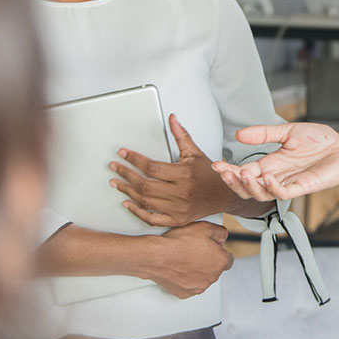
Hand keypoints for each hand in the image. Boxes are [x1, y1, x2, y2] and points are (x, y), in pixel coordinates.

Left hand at [110, 114, 238, 226]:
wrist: (224, 195)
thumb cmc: (209, 174)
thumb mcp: (195, 153)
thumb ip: (181, 136)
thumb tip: (172, 119)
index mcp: (184, 174)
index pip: (152, 167)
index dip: (134, 159)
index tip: (123, 153)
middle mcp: (181, 193)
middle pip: (145, 184)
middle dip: (126, 174)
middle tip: (115, 167)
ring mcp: (178, 208)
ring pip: (145, 201)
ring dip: (127, 191)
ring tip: (116, 182)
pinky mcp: (177, 219)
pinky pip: (152, 219)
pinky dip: (138, 212)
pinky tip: (128, 203)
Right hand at [144, 221, 232, 298]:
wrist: (157, 256)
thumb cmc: (179, 242)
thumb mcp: (205, 227)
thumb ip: (220, 233)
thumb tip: (222, 237)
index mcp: (221, 262)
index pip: (228, 259)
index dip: (218, 252)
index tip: (211, 249)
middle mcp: (212, 277)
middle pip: (214, 269)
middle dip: (207, 261)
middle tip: (194, 251)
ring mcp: (198, 287)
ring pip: (201, 279)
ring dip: (196, 271)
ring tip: (184, 259)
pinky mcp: (185, 293)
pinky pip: (188, 286)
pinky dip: (184, 279)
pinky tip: (178, 268)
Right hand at [211, 122, 338, 201]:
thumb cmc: (320, 141)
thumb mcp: (288, 132)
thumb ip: (264, 133)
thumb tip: (239, 133)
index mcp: (271, 164)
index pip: (245, 171)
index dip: (229, 171)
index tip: (216, 165)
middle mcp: (277, 176)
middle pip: (248, 187)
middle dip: (233, 181)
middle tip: (222, 172)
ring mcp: (289, 183)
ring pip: (262, 193)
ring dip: (249, 186)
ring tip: (242, 175)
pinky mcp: (303, 188)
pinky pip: (283, 193)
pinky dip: (273, 187)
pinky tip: (267, 177)